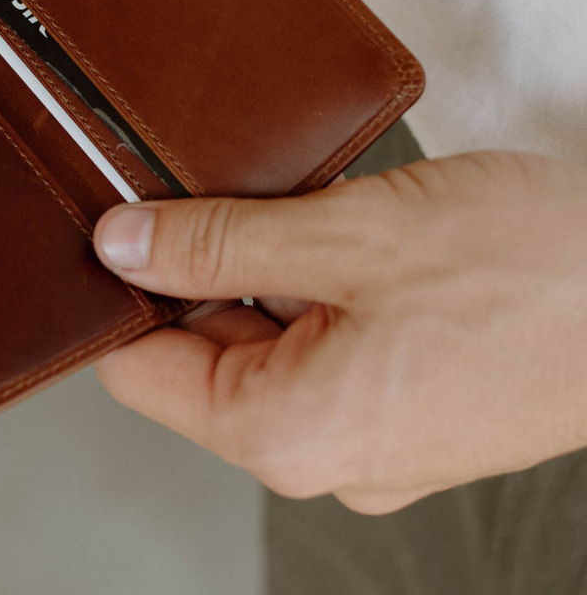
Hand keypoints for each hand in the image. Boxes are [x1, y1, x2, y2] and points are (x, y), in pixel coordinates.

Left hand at [93, 151, 586, 513]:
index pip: (141, 371)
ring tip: (303, 211)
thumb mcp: (348, 236)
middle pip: (201, 356)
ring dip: (262, 273)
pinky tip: (342, 238)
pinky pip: (321, 346)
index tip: (118, 223)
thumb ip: (217, 244)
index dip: (121, 292)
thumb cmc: (527, 268)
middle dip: (197, 272)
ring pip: (264, 344)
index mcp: (286, 433)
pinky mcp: (403, 407)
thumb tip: (120, 245)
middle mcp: (320, 453)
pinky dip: (312, 289)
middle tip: (220, 191)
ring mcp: (366, 436)